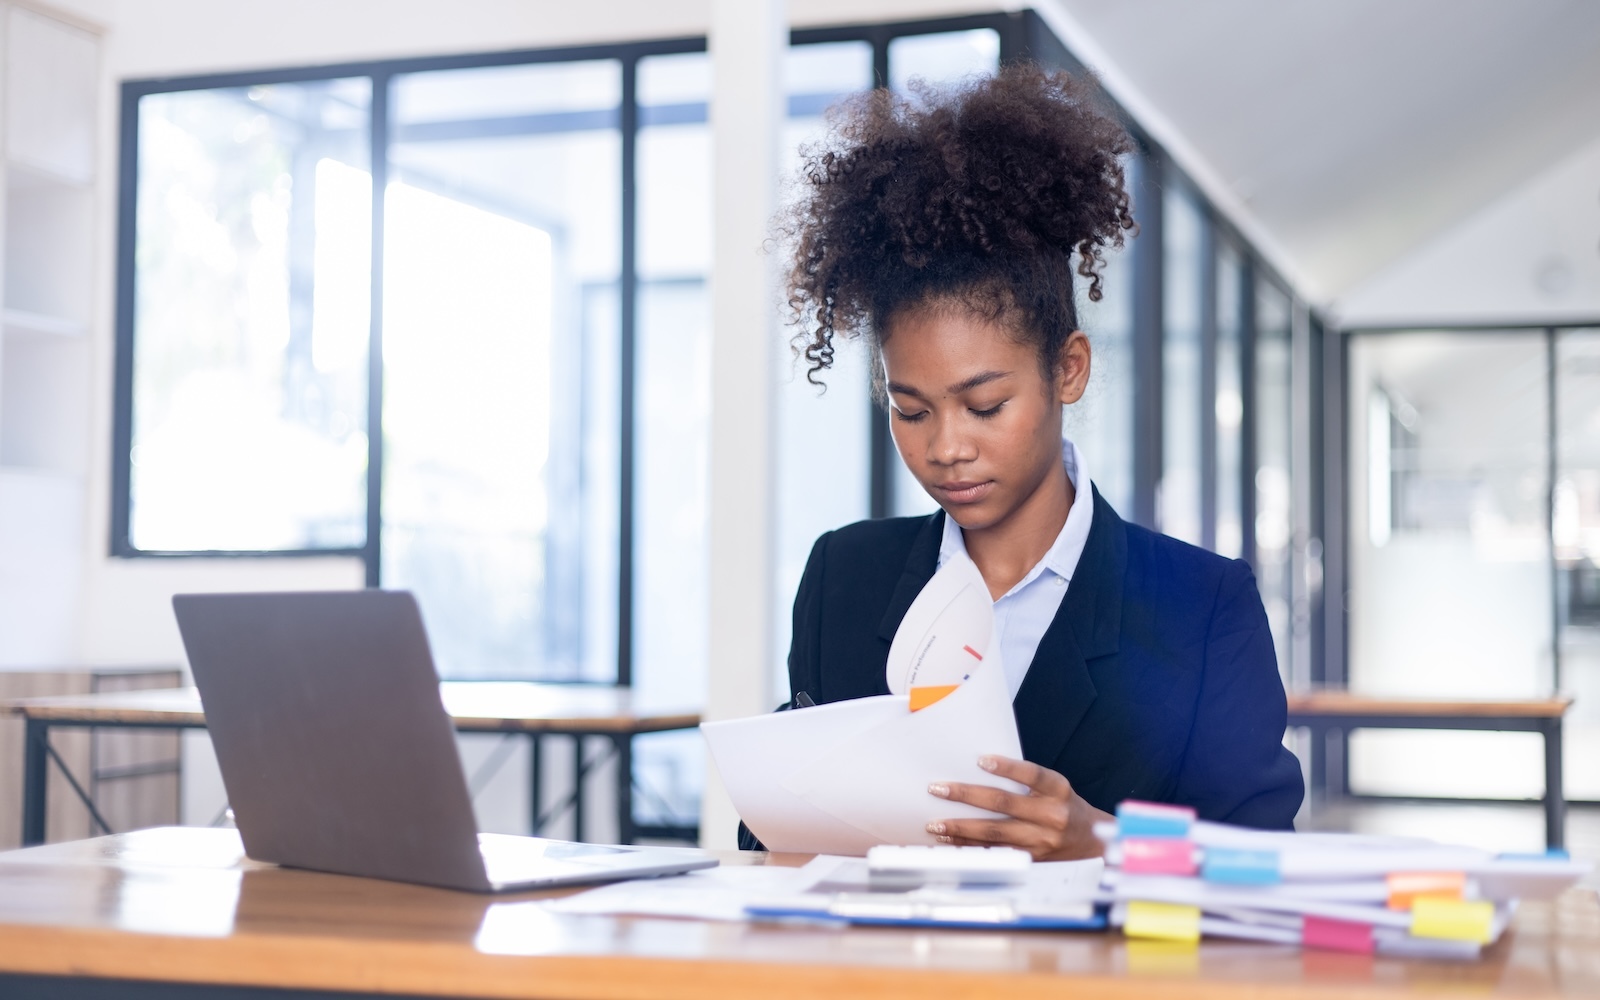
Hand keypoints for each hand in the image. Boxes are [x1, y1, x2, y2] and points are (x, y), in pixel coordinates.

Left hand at [926, 755, 1111, 860]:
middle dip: (966, 796)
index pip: (1031, 775)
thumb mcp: (1054, 787)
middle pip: (1003, 804)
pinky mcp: (1031, 860)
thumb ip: (1026, 781)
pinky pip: (995, 852)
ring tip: (935, 824)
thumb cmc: (1064, 806)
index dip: (1007, 767)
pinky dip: (970, 848)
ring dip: (961, 829)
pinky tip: (950, 842)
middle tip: (938, 789)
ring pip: (994, 833)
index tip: (981, 760)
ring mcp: (1040, 841)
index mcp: (1058, 790)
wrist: (1090, 840)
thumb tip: (978, 770)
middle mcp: (1051, 815)